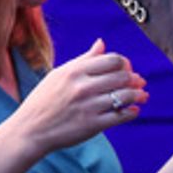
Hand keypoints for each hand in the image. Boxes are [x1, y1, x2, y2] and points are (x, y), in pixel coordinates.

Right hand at [9, 38, 147, 158]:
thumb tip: (102, 43)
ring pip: (125, 96)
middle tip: (139, 82)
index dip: (125, 64)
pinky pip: (121, 116)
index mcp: (75, 71)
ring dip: (138, 95)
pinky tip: (133, 110)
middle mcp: (83, 87)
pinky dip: (132, 112)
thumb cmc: (45, 100)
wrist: (31, 129)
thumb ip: (84, 59)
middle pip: (123, 77)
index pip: (113, 60)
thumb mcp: (60, 74)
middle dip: (135, 79)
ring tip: (141, 96)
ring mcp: (89, 106)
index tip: (127, 69)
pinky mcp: (93, 125)